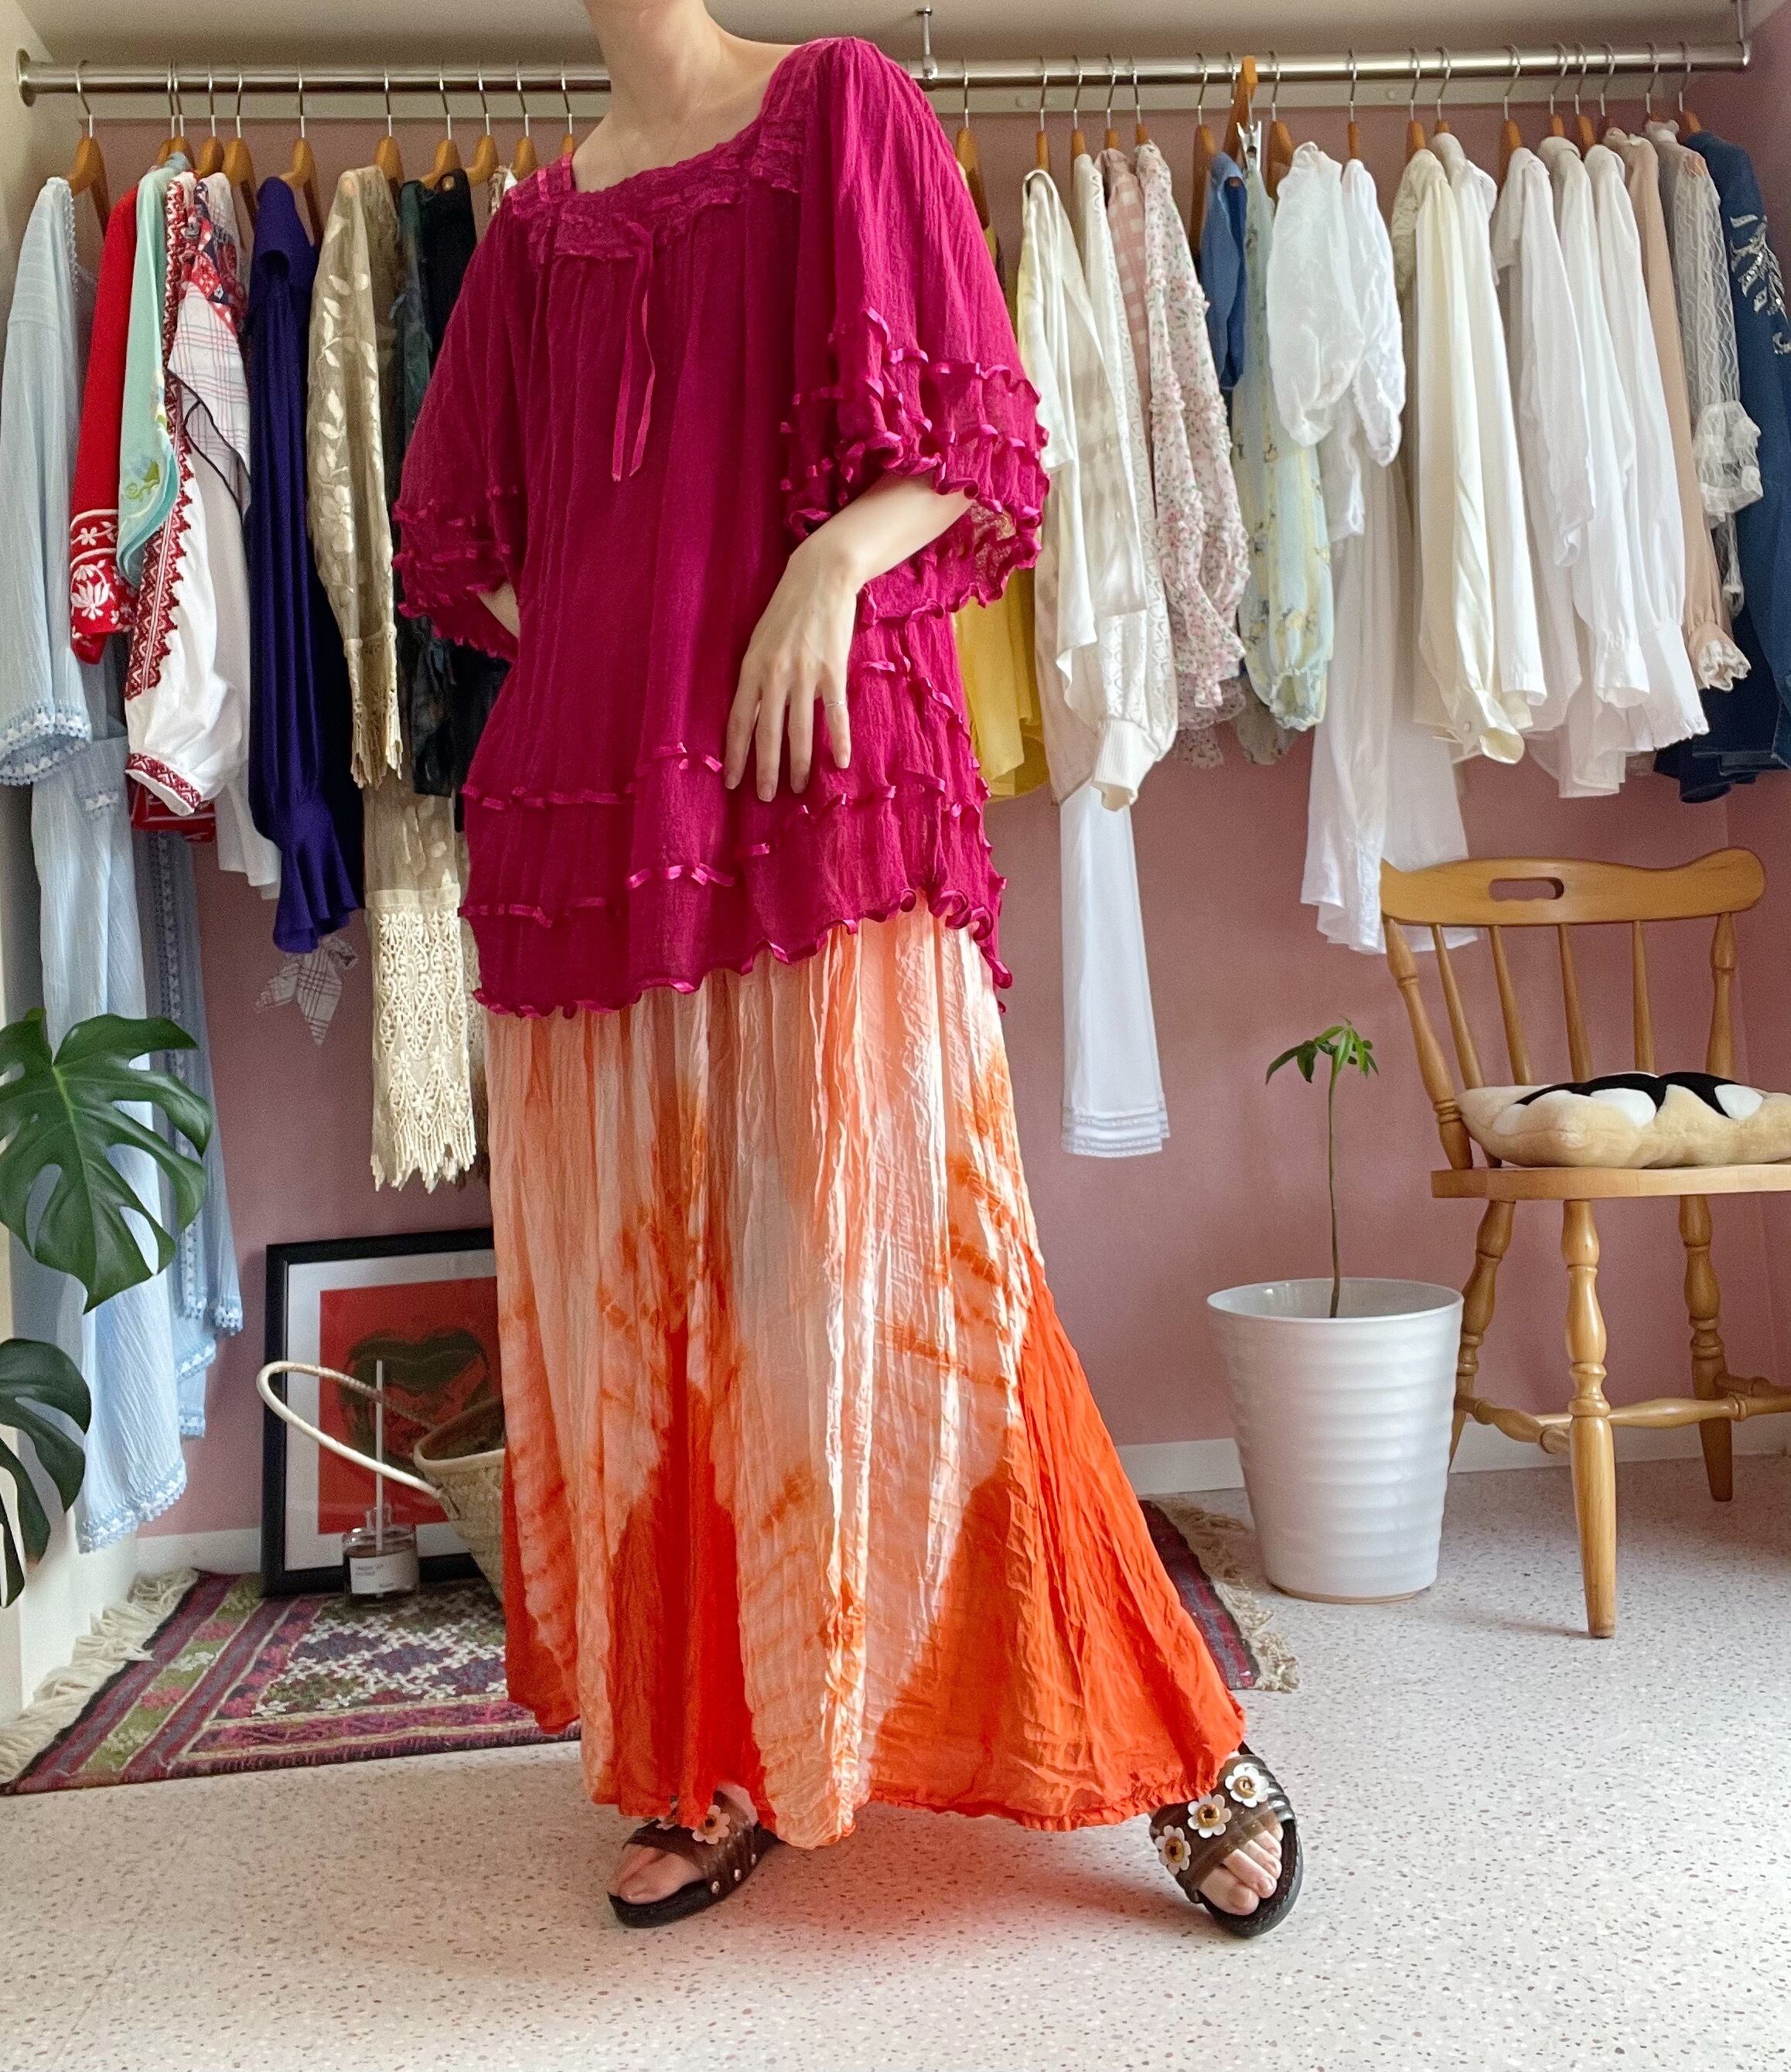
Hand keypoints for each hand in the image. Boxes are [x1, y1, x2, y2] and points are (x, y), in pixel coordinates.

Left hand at [725, 536, 856, 800]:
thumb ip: (756, 678)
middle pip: (766, 732)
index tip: (732, 782)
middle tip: (765, 798)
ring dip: (798, 763)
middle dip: (765, 769)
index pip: (738, 721)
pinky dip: (838, 739)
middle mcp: (774, 674)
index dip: (735, 754)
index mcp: (751, 668)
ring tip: (797, 788)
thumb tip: (753, 716)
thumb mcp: (761, 642)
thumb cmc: (787, 610)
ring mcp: (803, 673)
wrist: (820, 577)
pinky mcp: (832, 670)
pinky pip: (834, 713)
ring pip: (799, 729)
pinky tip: (839, 762)